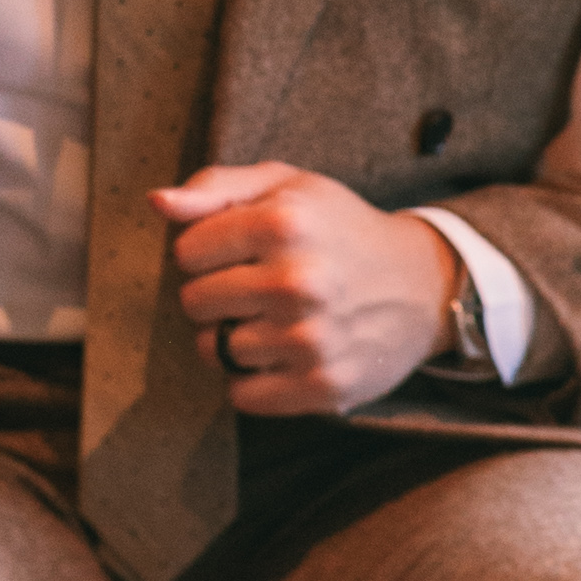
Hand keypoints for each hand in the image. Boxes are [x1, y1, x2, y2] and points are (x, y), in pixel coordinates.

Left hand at [154, 163, 459, 417]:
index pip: (187, 252)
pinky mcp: (322, 386)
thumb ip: (216, 187)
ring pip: (214, 351)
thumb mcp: (286, 186)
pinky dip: (253, 380)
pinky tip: (283, 353)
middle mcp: (297, 282)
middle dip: (217, 295)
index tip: (242, 251)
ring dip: (234, 338)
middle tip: (259, 287)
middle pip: (195, 303)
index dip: (208, 251)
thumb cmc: (340, 230)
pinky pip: (242, 394)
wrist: (422, 285)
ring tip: (275, 319)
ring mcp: (310, 338)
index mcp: (283, 223)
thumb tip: (157, 203)